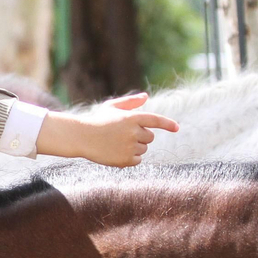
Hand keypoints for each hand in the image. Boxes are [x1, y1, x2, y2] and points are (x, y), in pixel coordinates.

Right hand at [36, 92, 178, 167]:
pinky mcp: (125, 160)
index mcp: (132, 117)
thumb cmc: (97, 120)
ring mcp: (130, 147)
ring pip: (143, 149)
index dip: (168, 124)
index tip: (177, 128)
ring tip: (116, 143)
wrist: (81, 137)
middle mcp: (133, 132)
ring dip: (134, 147)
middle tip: (124, 135)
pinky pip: (137, 160)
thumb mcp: (112, 107)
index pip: (156, 120)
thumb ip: (130, 102)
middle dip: (141, 136)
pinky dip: (130, 158)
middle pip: (150, 137)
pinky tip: (116, 152)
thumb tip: (146, 97)